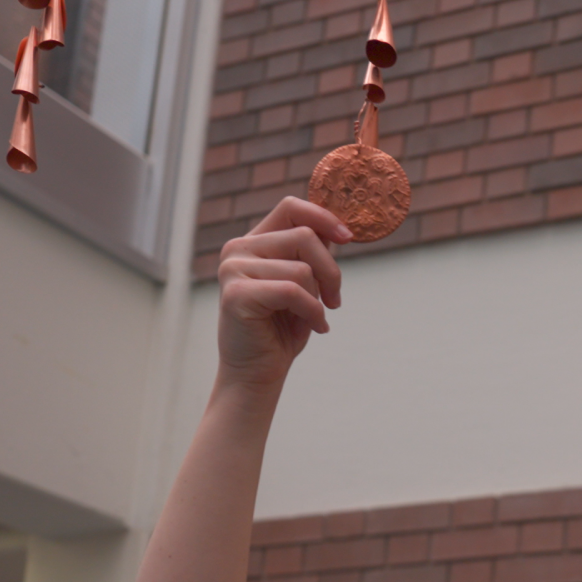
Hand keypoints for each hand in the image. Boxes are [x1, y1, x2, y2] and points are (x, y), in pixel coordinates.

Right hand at [216, 197, 350, 387]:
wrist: (258, 373)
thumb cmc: (283, 329)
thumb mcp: (304, 285)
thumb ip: (312, 256)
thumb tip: (338, 230)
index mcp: (254, 242)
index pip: (291, 208)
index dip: (324, 217)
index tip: (348, 238)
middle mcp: (239, 249)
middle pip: (304, 236)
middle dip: (331, 271)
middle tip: (335, 301)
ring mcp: (233, 269)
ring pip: (302, 268)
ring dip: (319, 299)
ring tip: (315, 319)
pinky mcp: (237, 294)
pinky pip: (293, 291)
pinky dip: (312, 312)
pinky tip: (314, 328)